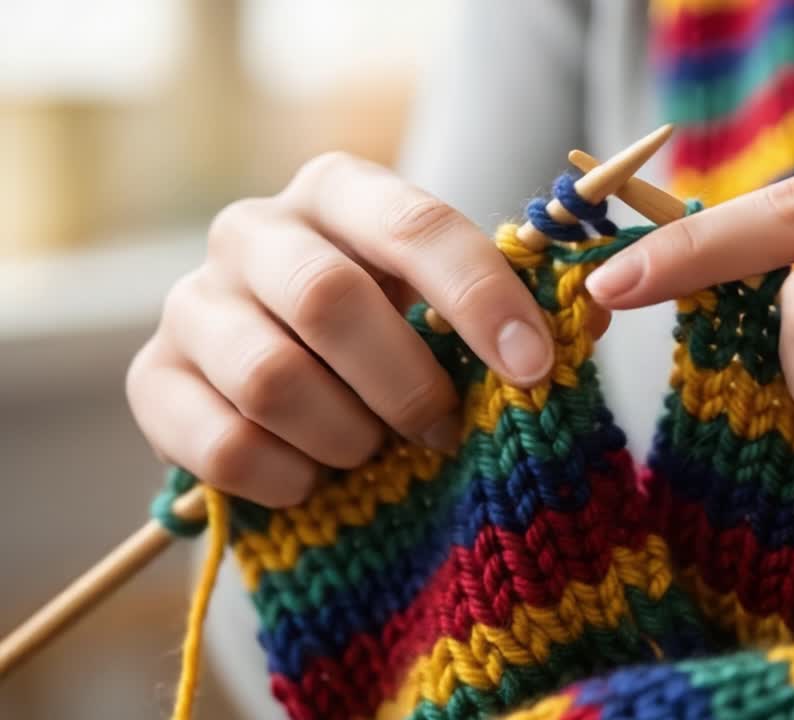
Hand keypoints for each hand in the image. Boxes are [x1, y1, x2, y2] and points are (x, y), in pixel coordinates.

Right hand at [128, 152, 593, 506]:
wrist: (290, 378)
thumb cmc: (394, 330)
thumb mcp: (455, 307)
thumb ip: (521, 308)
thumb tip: (590, 311)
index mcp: (339, 191)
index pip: (415, 225)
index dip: (482, 298)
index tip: (533, 367)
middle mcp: (253, 230)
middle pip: (329, 299)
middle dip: (406, 383)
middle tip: (443, 430)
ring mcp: (192, 303)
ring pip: (273, 378)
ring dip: (349, 435)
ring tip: (374, 450)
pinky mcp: (152, 381)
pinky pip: (223, 444)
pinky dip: (290, 478)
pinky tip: (316, 477)